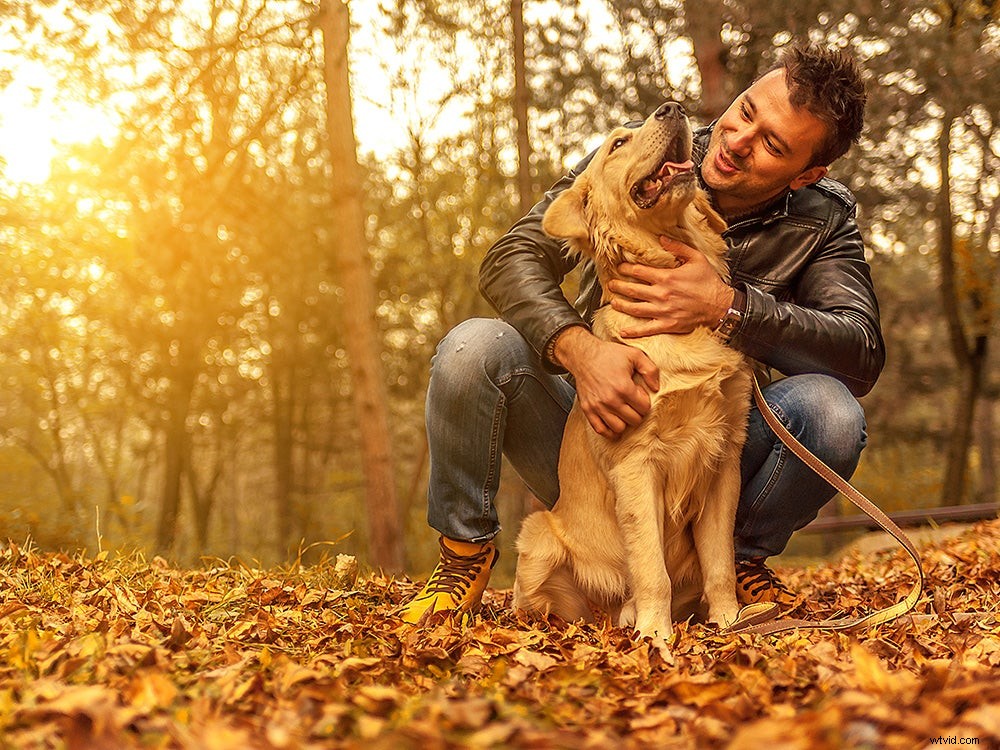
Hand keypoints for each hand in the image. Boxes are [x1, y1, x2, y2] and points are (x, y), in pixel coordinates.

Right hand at [553, 327, 658, 437]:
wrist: (583, 355)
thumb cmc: (608, 354)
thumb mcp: (635, 355)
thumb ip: (650, 370)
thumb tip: (656, 388)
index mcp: (624, 387)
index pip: (644, 408)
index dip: (644, 401)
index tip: (638, 393)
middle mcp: (610, 400)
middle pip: (634, 420)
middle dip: (637, 412)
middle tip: (632, 402)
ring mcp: (598, 406)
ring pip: (619, 428)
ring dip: (625, 422)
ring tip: (623, 411)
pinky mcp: (588, 410)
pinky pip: (601, 430)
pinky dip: (609, 431)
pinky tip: (614, 422)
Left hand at [606, 237, 733, 337]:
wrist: (720, 305)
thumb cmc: (709, 282)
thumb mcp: (696, 258)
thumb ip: (677, 247)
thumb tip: (661, 238)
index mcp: (666, 277)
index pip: (638, 271)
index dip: (625, 269)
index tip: (619, 267)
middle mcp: (661, 294)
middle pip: (632, 290)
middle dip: (618, 286)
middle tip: (610, 284)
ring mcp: (662, 311)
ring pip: (635, 309)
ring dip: (621, 305)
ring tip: (613, 301)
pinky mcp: (667, 325)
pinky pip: (646, 329)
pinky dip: (633, 331)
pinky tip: (623, 332)